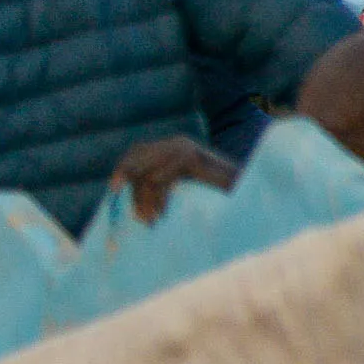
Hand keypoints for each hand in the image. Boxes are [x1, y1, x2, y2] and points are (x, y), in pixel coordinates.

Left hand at [114, 134, 238, 221]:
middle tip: (138, 216)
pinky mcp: (191, 157)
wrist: (251, 194)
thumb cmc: (218, 196)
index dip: (123, 169)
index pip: (136, 152)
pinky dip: (157, 199)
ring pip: (146, 174)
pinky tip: (162, 213)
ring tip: (150, 220)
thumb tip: (127, 192)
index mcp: (172, 146)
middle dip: (132, 190)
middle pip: (137, 161)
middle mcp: (177, 142)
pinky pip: (160, 179)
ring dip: (144, 200)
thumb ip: (160, 183)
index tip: (113, 190)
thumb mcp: (183, 187)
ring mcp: (185, 148)